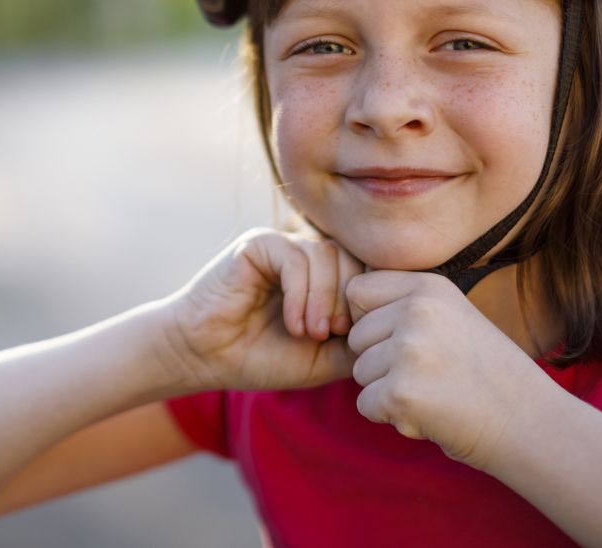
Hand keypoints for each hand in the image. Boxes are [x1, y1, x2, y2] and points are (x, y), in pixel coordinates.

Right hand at [162, 228, 365, 392]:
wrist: (206, 357)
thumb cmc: (262, 357)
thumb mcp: (323, 358)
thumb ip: (357, 342)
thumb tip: (396, 332)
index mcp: (325, 278)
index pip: (368, 272)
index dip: (370, 302)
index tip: (354, 337)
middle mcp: (307, 256)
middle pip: (354, 258)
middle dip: (350, 299)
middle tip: (334, 333)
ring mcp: (283, 246)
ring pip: (327, 255)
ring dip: (325, 299)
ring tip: (311, 332)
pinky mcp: (258, 244)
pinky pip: (296, 257)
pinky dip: (301, 294)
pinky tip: (293, 323)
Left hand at [346, 270, 555, 470]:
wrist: (529, 422)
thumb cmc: (486, 374)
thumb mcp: (452, 316)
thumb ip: (405, 305)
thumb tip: (347, 307)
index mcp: (428, 287)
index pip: (358, 291)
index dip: (371, 320)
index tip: (403, 340)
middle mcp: (416, 311)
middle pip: (356, 336)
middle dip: (381, 362)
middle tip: (429, 375)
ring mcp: (408, 350)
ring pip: (360, 372)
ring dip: (387, 390)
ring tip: (434, 393)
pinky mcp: (401, 392)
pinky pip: (365, 404)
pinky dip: (390, 416)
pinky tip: (429, 414)